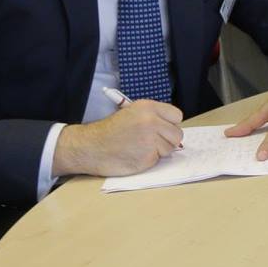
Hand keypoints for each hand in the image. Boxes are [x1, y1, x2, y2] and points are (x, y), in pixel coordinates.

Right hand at [57, 99, 183, 177]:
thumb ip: (154, 117)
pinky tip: (135, 155)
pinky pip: (158, 159)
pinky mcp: (147, 157)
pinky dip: (149, 160)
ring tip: (139, 147)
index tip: (162, 128)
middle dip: (167, 139)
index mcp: (148, 107)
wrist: (90, 146)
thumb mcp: (132, 113)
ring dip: (159, 151)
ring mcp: (150, 140)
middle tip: (150, 141)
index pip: (177, 116)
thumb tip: (173, 128)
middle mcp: (151, 121)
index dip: (170, 124)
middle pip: (177, 134)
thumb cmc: (110, 130)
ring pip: (170, 148)